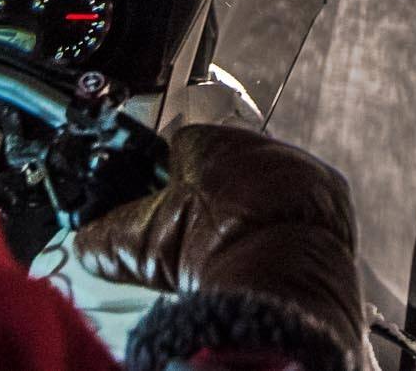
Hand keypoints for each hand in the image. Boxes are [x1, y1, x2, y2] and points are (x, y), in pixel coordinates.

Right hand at [75, 123, 363, 357]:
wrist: (281, 275)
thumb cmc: (215, 249)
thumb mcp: (145, 242)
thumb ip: (107, 235)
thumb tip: (85, 241)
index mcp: (209, 141)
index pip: (180, 147)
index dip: (170, 179)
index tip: (168, 207)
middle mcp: (257, 142)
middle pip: (227, 163)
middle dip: (214, 194)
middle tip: (201, 235)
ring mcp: (297, 165)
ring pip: (267, 180)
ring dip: (253, 205)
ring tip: (236, 245)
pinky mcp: (330, 193)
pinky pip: (304, 199)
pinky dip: (288, 220)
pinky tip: (271, 248)